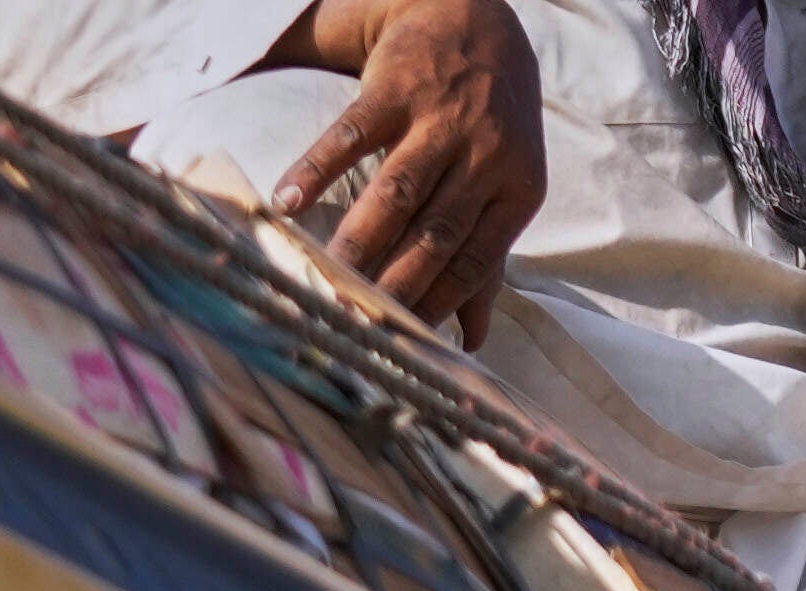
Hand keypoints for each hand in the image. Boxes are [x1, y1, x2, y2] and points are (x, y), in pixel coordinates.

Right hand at [266, 0, 540, 331]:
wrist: (472, 15)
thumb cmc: (487, 120)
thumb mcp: (506, 183)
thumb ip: (486, 259)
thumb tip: (472, 340)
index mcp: (517, 190)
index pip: (473, 262)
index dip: (436, 304)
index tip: (399, 343)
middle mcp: (485, 157)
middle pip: (434, 235)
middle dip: (395, 285)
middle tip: (357, 325)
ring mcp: (442, 119)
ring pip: (396, 192)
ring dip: (359, 240)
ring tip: (327, 279)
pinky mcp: (398, 85)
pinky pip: (352, 133)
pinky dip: (318, 167)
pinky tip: (288, 200)